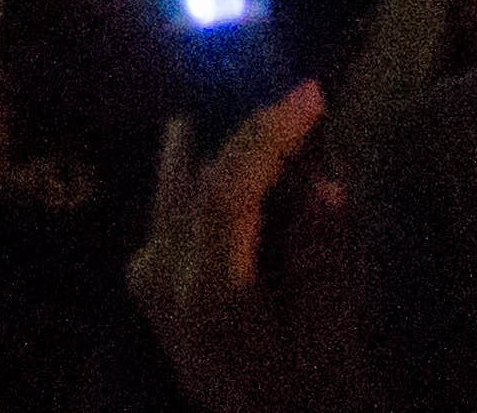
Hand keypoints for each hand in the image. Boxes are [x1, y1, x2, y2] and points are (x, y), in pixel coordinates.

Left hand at [127, 82, 345, 412]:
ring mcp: (146, 277)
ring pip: (181, 185)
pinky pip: (176, 206)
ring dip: (228, 151)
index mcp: (206, 291)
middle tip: (299, 105)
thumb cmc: (308, 399)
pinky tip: (236, 161)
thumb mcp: (329, 340)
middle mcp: (161, 275)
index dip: (268, 134)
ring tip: (276, 123)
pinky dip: (208, 179)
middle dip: (252, 135)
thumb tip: (327, 185)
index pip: (229, 188)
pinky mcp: (148, 281)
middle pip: (199, 177)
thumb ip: (321, 259)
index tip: (309, 94)